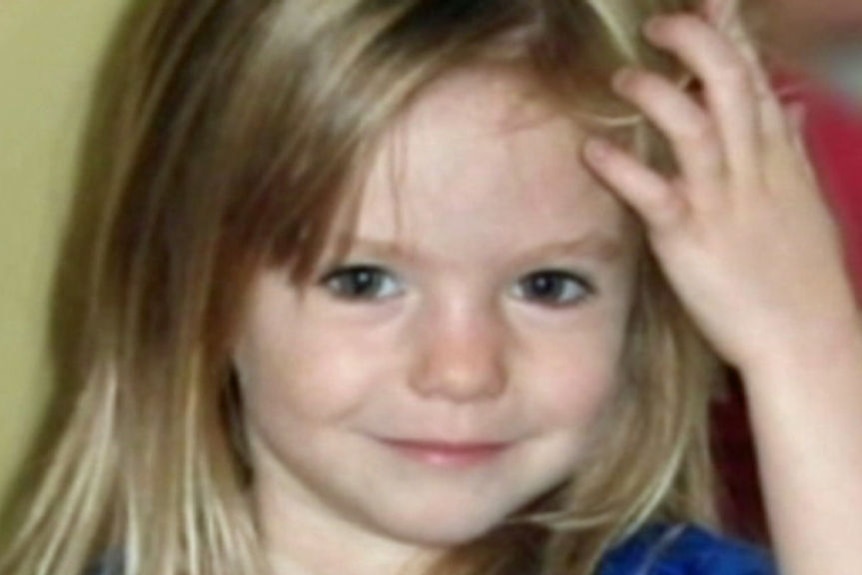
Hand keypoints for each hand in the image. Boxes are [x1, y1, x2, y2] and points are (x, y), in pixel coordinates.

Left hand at [583, 2, 859, 372]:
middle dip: (696, 40)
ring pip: (694, 126)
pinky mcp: (692, 239)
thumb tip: (790, 107)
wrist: (807, 340)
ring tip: (621, 78)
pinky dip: (621, 167)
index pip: (755, 77)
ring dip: (655, 93)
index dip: (731, 33)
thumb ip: (790, 150)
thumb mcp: (805, 202)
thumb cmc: (801, 276)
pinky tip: (592, 149)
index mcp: (778, 158)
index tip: (710, 2)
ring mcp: (723, 202)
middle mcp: (753, 169)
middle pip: (729, 82)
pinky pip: (654, 193)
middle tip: (658, 25)